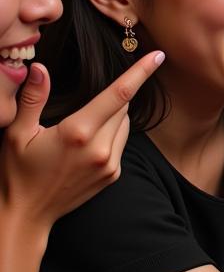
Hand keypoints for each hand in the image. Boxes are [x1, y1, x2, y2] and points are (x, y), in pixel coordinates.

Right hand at [0, 52, 164, 229]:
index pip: (119, 94)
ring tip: (84, 124)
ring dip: (114, 116)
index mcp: (78, 132)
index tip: (158, 56)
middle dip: (115, 95)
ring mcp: (110, 164)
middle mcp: (101, 148)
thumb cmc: (17, 173)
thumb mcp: (17, 134)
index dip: (140, 72)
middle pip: (123, 107)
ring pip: (125, 125)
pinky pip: (121, 143)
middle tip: (91, 98)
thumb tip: (40, 68)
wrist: (26, 216)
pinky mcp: (113, 175)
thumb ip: (32, 98)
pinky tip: (88, 142)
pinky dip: (112, 135)